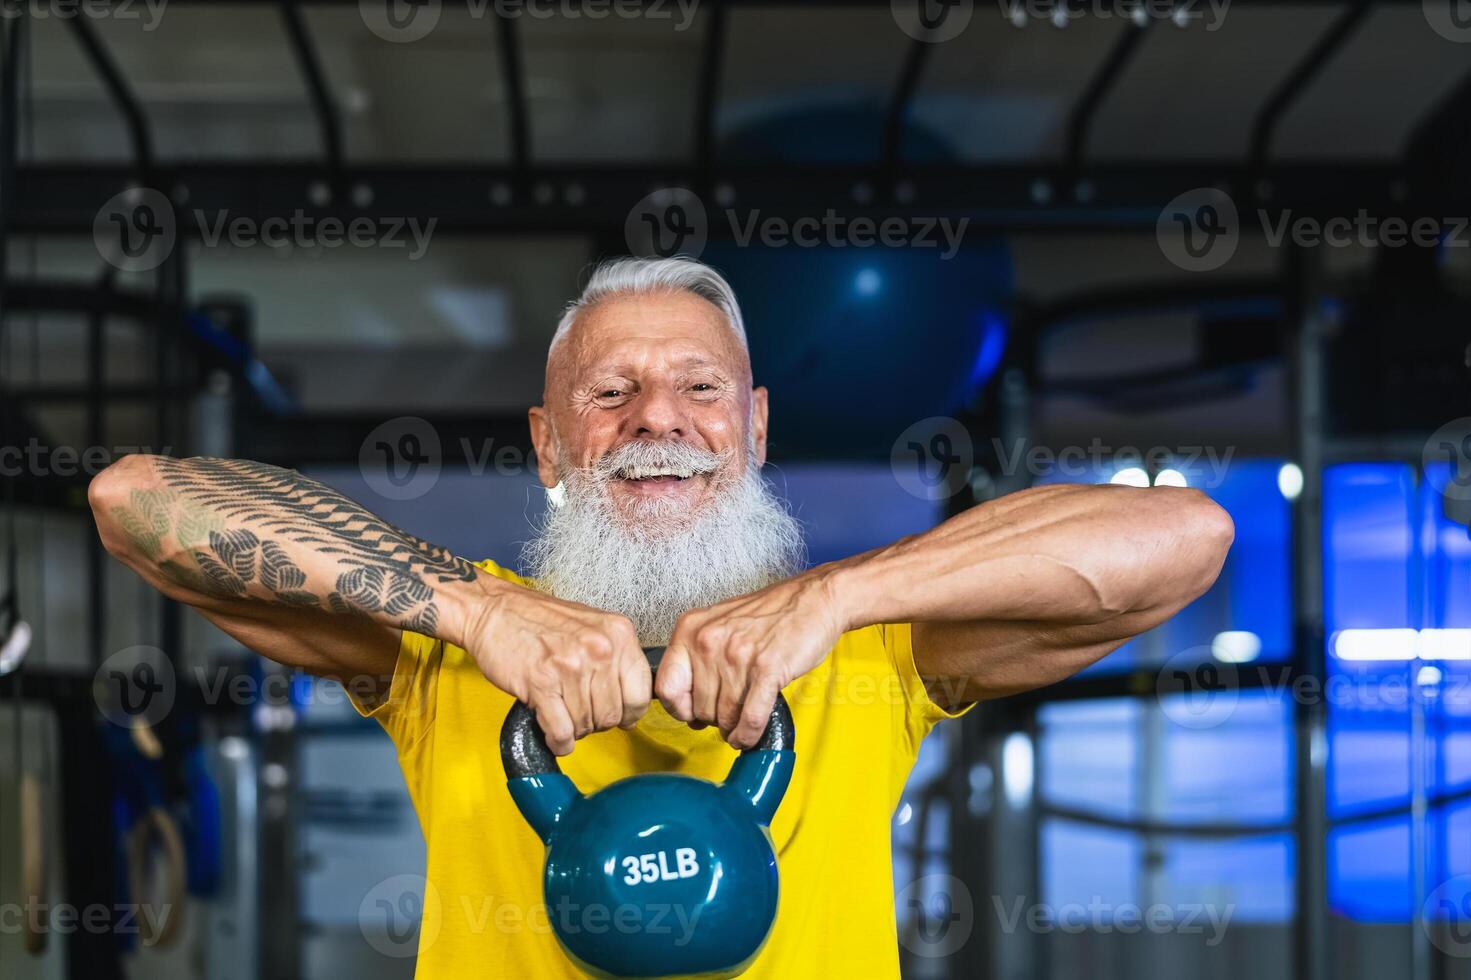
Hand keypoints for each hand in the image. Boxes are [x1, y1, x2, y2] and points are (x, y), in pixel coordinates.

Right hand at [461, 583, 648, 755]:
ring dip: (573, 729)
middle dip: (596, 722)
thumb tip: (632, 701)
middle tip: (580, 713)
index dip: (629, 713)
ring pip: (586, 725)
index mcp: (618, 633)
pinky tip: (552, 732)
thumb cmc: (540, 620)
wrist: (494, 610)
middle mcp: (599, 648)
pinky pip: (560, 730)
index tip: (619, 717)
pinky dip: (557, 740)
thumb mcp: (593, 626)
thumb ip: (616, 658)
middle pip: (613, 714)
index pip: (641, 693)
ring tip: (561, 715)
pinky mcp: (540, 683)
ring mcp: (570, 666)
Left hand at [655, 568, 847, 748]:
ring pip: (725, 716)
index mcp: (690, 629)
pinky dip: (749, 734)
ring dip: (733, 729)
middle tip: (727, 714)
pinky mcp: (767, 669)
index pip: (666, 687)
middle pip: (699, 707)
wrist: (813, 598)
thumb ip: (698, 660)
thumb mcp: (719, 625)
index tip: (691, 713)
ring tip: (740, 724)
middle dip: (714, 719)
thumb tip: (688, 707)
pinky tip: (749, 734)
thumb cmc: (770, 613)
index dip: (679, 709)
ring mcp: (738, 655)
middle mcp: (709, 641)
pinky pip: (750, 718)